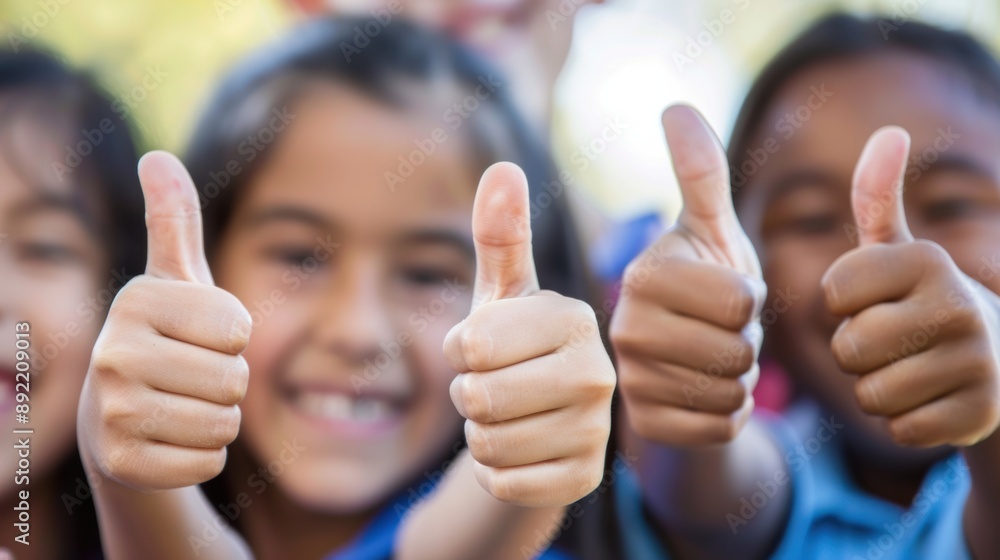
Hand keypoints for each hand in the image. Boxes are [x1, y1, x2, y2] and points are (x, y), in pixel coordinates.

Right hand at [78, 151, 251, 490]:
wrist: (118, 418)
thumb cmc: (166, 337)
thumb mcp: (175, 280)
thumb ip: (175, 222)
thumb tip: (158, 156)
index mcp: (136, 301)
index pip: (239, 329)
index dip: (233, 338)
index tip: (199, 337)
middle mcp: (112, 353)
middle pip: (235, 380)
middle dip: (229, 383)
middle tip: (191, 377)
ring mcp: (111, 413)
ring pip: (224, 424)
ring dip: (218, 420)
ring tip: (182, 406)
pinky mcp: (121, 465)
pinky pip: (207, 463)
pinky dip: (202, 457)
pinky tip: (170, 441)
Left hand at [444, 162, 615, 506]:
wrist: (540, 423)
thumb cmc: (514, 348)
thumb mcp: (501, 294)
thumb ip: (501, 235)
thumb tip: (504, 166)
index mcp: (575, 318)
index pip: (472, 344)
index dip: (461, 350)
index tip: (485, 348)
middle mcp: (599, 373)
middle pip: (478, 396)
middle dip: (468, 396)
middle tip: (496, 386)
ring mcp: (597, 431)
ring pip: (487, 443)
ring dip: (480, 434)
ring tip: (509, 416)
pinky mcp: (584, 480)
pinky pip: (502, 482)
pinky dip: (495, 472)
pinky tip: (520, 452)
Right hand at [611, 105, 764, 445]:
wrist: (686, 355)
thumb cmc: (707, 282)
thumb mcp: (712, 228)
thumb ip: (701, 172)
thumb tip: (676, 106)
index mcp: (643, 276)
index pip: (739, 302)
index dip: (750, 300)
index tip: (724, 294)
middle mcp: (624, 330)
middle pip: (737, 350)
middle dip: (748, 342)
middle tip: (722, 331)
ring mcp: (631, 383)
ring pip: (730, 392)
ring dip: (741, 377)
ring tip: (715, 359)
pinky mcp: (646, 426)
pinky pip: (720, 427)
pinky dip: (729, 413)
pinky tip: (705, 393)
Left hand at [823, 127, 999, 446]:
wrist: (999, 357)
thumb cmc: (921, 298)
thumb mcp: (897, 249)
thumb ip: (876, 197)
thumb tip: (888, 131)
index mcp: (927, 260)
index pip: (834, 293)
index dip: (842, 304)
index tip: (874, 298)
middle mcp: (958, 305)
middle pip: (849, 347)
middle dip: (854, 350)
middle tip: (890, 339)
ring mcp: (976, 362)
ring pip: (870, 393)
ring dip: (876, 387)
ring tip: (909, 366)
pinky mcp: (980, 414)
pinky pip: (900, 429)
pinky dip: (904, 421)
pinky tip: (929, 398)